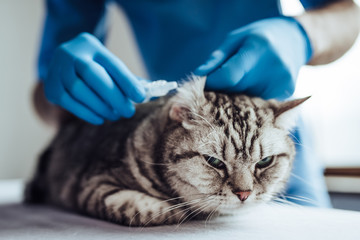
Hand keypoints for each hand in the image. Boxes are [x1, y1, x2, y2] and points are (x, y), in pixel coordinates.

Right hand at [44, 33, 145, 124]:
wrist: (64, 63)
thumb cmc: (95, 68)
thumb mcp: (109, 67)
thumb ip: (126, 79)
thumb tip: (148, 94)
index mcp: (92, 45)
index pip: (111, 63)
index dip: (127, 81)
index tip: (140, 97)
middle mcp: (71, 53)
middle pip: (92, 74)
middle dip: (113, 96)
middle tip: (128, 112)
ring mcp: (57, 69)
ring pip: (78, 90)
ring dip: (99, 106)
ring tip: (114, 115)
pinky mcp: (51, 87)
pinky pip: (68, 102)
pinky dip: (86, 112)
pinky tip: (100, 118)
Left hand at [195, 17, 311, 99]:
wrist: (293, 40)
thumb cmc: (256, 38)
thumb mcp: (235, 40)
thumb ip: (216, 59)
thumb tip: (198, 75)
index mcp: (259, 49)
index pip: (229, 76)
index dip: (213, 82)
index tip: (204, 82)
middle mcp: (274, 68)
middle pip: (236, 91)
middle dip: (222, 91)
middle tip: (219, 85)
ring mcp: (283, 84)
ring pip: (245, 102)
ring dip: (235, 97)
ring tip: (238, 84)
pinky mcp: (286, 94)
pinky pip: (257, 104)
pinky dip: (248, 100)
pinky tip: (250, 89)